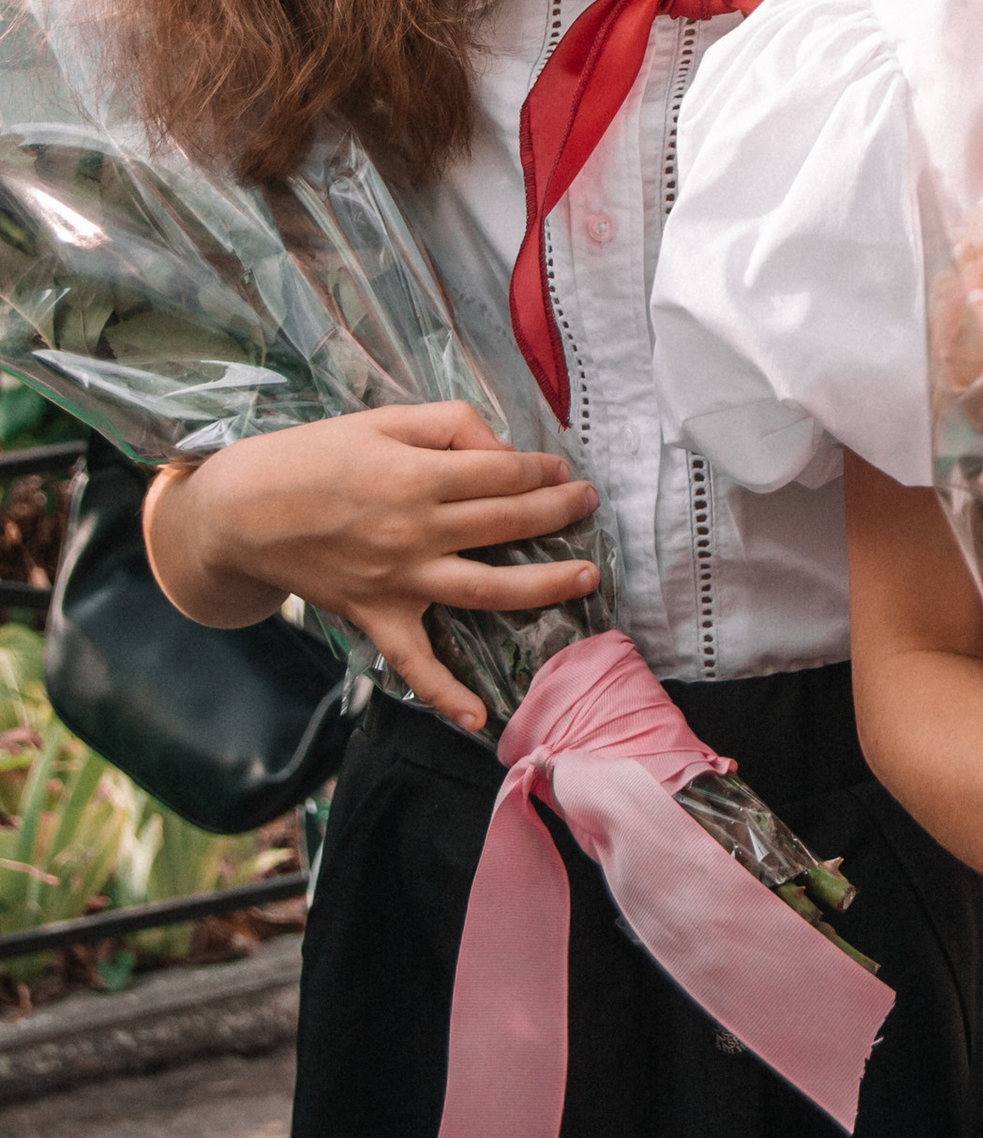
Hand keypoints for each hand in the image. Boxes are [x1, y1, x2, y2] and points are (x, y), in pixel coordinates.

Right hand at [145, 404, 599, 731]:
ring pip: (487, 588)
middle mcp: (415, 530)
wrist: (240, 512)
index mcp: (417, 475)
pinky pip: (415, 663)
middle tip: (587, 504)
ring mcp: (398, 579)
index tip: (559, 469)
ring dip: (543, 586)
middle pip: (507, 524)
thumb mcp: (382, 420)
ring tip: (585, 578)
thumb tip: (502, 452)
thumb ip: (450, 426)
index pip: (502, 474)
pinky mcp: (376, 616)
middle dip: (558, 512)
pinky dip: (445, 694)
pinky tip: (479, 716)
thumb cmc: (311, 458)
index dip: (541, 469)